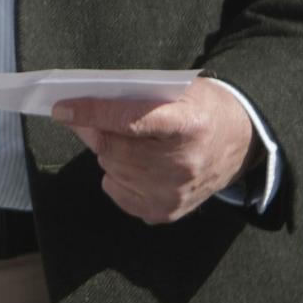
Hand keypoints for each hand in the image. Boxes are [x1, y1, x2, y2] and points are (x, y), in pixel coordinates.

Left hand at [53, 80, 256, 223]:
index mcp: (188, 125)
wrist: (241, 144)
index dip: (92, 113)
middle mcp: (182, 165)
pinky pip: (116, 190)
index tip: (61, 109)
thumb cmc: (202, 109)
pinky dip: (117, 174)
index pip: (130, 120)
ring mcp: (173, 193)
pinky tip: (137, 163)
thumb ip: (130, 99)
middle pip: (114, 148)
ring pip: (111, 168)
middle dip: (97, 131)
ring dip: (110, 152)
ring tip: (134, 142)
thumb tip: (80, 114)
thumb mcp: (175, 90)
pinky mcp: (165, 212)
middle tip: (99, 120)